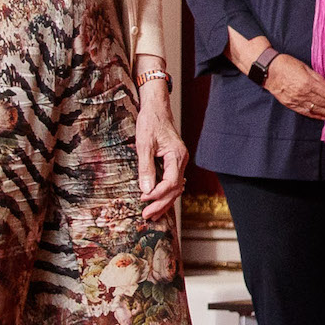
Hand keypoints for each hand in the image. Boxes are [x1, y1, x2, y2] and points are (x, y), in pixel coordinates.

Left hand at [135, 90, 188, 222]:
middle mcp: (181, 160)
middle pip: (176, 189)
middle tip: (147, 215)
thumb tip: (145, 189)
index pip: (171, 182)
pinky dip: (165, 193)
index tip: (143, 198)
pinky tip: (157, 201)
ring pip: (176, 188)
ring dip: (164, 202)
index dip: (158, 194)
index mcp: (177, 156)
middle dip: (161, 204)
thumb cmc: (150, 123)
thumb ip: (145, 168)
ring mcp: (179, 162)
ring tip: (152, 215)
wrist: (156, 109)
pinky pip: (173, 182)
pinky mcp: (174, 162)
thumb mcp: (144, 145)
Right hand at [261, 53, 324, 122]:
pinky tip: (324, 118)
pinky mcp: (291, 105)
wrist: (268, 71)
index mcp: (307, 83)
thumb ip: (318, 78)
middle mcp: (303, 94)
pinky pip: (306, 112)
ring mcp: (296, 101)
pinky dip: (316, 116)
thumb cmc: (287, 64)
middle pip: (324, 104)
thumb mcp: (305, 67)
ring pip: (316, 110)